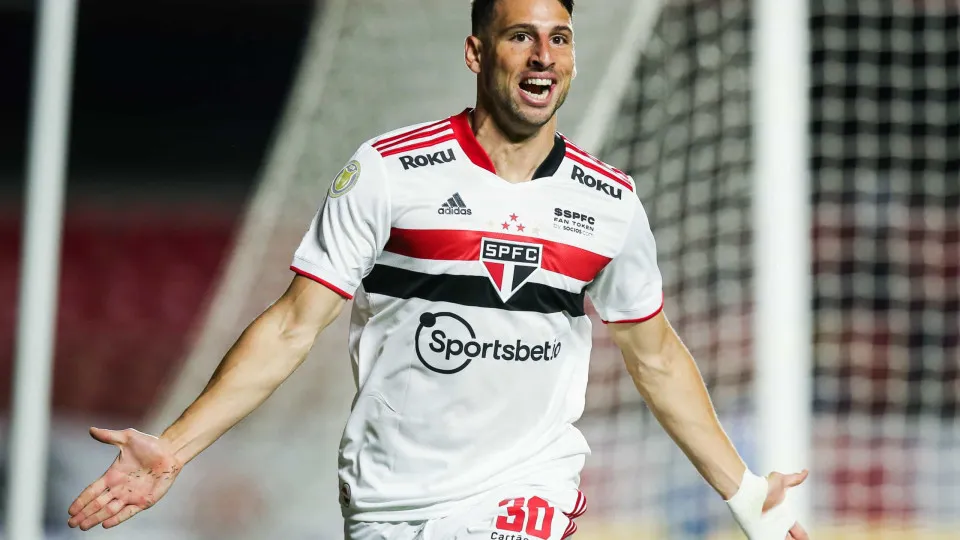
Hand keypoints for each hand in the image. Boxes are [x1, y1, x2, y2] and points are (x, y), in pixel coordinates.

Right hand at [67, 427, 181, 530]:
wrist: (171, 452)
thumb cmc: (150, 444)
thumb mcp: (127, 438)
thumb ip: (109, 436)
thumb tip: (91, 429)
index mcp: (112, 475)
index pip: (92, 490)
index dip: (81, 500)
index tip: (70, 510)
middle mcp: (119, 488)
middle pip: (97, 504)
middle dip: (84, 514)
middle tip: (71, 523)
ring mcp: (131, 495)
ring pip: (109, 510)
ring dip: (96, 518)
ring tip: (83, 527)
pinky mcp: (144, 501)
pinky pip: (128, 512)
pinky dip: (117, 519)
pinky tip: (105, 524)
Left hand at [763, 469, 809, 539]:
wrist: (747, 490)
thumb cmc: (762, 486)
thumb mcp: (781, 481)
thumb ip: (794, 479)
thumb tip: (806, 471)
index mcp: (782, 515)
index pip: (797, 530)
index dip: (802, 536)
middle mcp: (775, 523)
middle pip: (789, 538)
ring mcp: (767, 529)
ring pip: (781, 539)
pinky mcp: (758, 534)